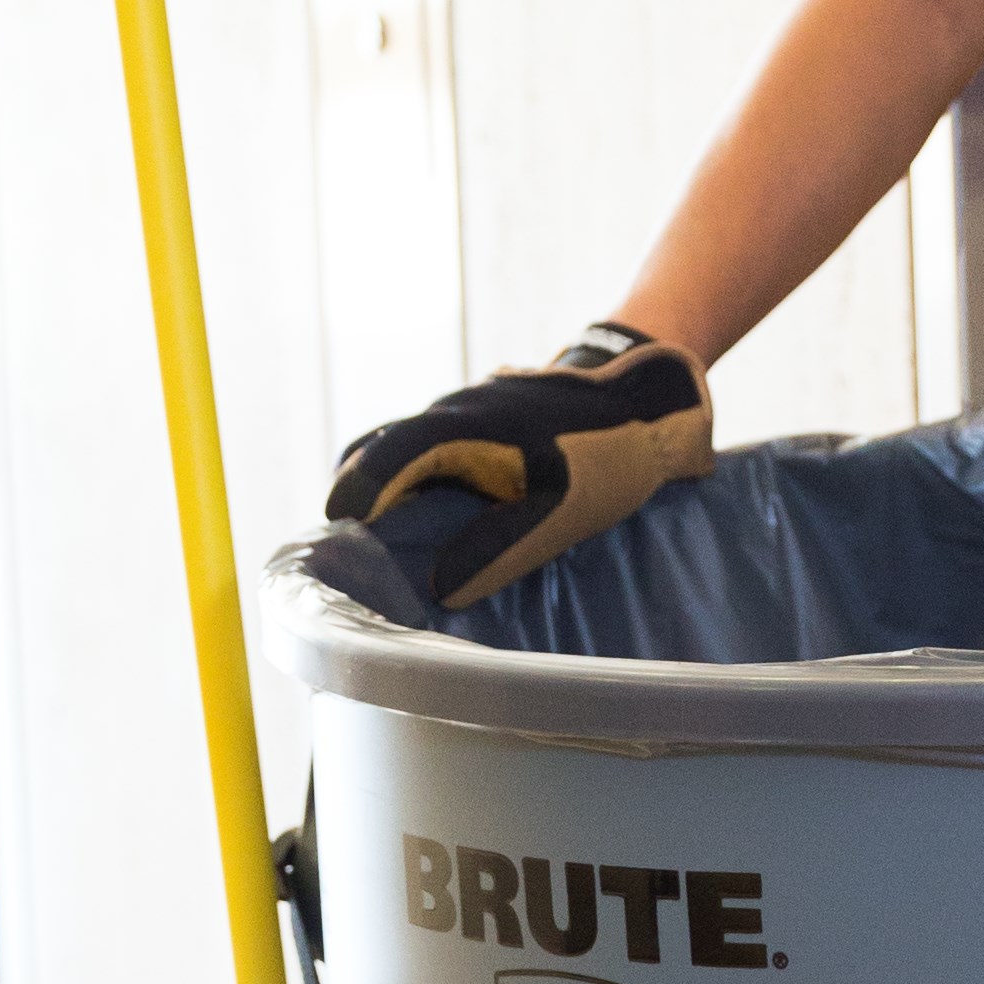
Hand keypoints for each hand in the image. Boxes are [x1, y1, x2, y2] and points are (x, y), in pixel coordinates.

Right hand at [323, 326, 711, 608]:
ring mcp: (464, 406)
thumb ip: (499, 547)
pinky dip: (412, 476)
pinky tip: (427, 514)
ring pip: (401, 445)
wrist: (649, 394)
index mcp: (458, 428)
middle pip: (375, 452)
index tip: (334, 549)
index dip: (350, 504)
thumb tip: (440, 590)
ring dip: (384, 488)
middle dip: (356, 500)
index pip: (377, 463)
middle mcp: (449, 410)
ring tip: (381, 546)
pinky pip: (429, 444)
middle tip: (350, 558)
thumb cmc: (606, 454)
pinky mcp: (481, 414)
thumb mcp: (559, 511)